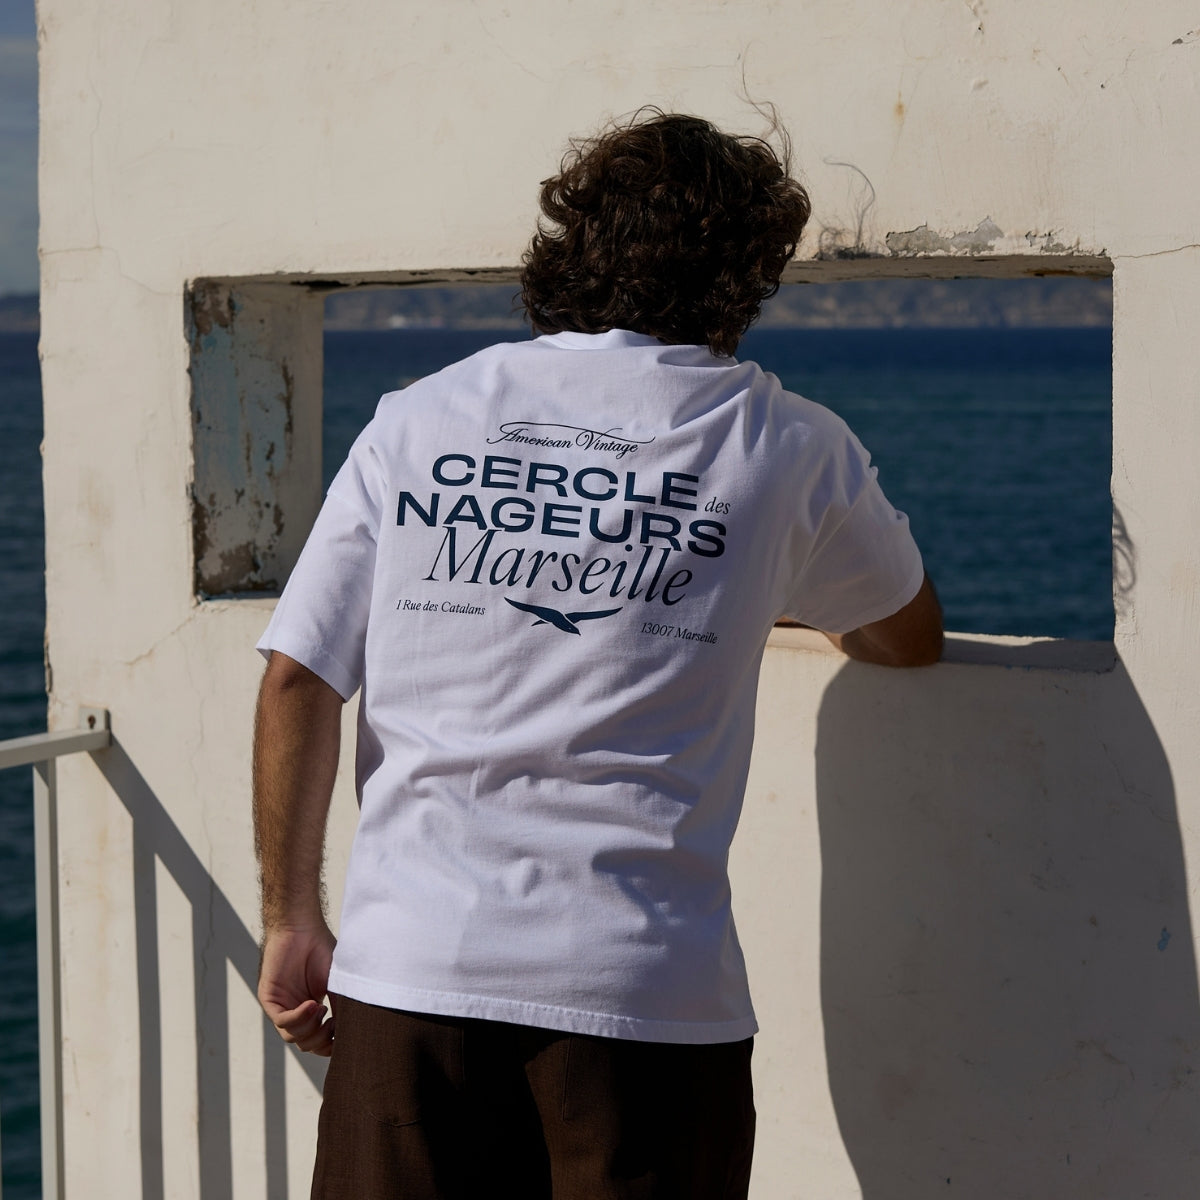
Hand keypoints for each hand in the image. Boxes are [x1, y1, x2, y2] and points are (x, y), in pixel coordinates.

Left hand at [258, 922, 337, 1055]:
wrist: (303, 928)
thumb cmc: (322, 950)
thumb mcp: (337, 984)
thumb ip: (342, 1009)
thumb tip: (352, 1033)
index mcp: (312, 1010)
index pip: (318, 1041)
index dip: (330, 1045)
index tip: (344, 1035)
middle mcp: (296, 1011)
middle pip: (306, 1044)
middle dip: (322, 1040)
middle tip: (333, 1023)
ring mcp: (282, 1006)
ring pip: (293, 1037)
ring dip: (311, 1029)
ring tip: (322, 1009)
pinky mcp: (269, 999)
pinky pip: (282, 1021)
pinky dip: (299, 1018)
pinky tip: (312, 1005)